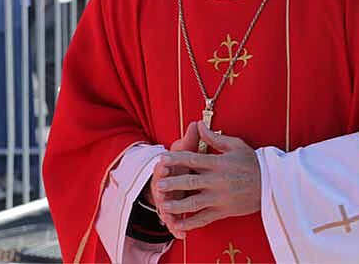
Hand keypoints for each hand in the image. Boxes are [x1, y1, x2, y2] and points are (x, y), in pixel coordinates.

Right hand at [149, 123, 199, 238]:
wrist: (170, 177)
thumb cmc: (181, 161)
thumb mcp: (184, 149)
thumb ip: (190, 139)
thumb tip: (197, 123)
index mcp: (167, 167)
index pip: (163, 165)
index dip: (163, 165)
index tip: (163, 164)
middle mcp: (164, 184)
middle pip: (161, 187)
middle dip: (162, 190)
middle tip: (163, 194)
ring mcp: (168, 199)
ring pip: (166, 206)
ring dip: (168, 212)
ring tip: (171, 219)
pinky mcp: (172, 212)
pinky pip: (174, 221)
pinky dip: (177, 228)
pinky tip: (182, 235)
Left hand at [155, 122, 260, 236]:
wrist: (273, 183)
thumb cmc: (253, 162)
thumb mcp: (236, 145)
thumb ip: (214, 137)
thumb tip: (198, 124)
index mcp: (219, 162)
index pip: (193, 159)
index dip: (175, 159)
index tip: (162, 159)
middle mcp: (218, 180)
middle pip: (190, 181)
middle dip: (172, 183)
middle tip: (158, 185)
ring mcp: (220, 197)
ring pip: (194, 202)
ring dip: (178, 204)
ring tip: (163, 206)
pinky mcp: (224, 210)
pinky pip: (205, 218)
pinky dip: (191, 222)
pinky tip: (179, 224)